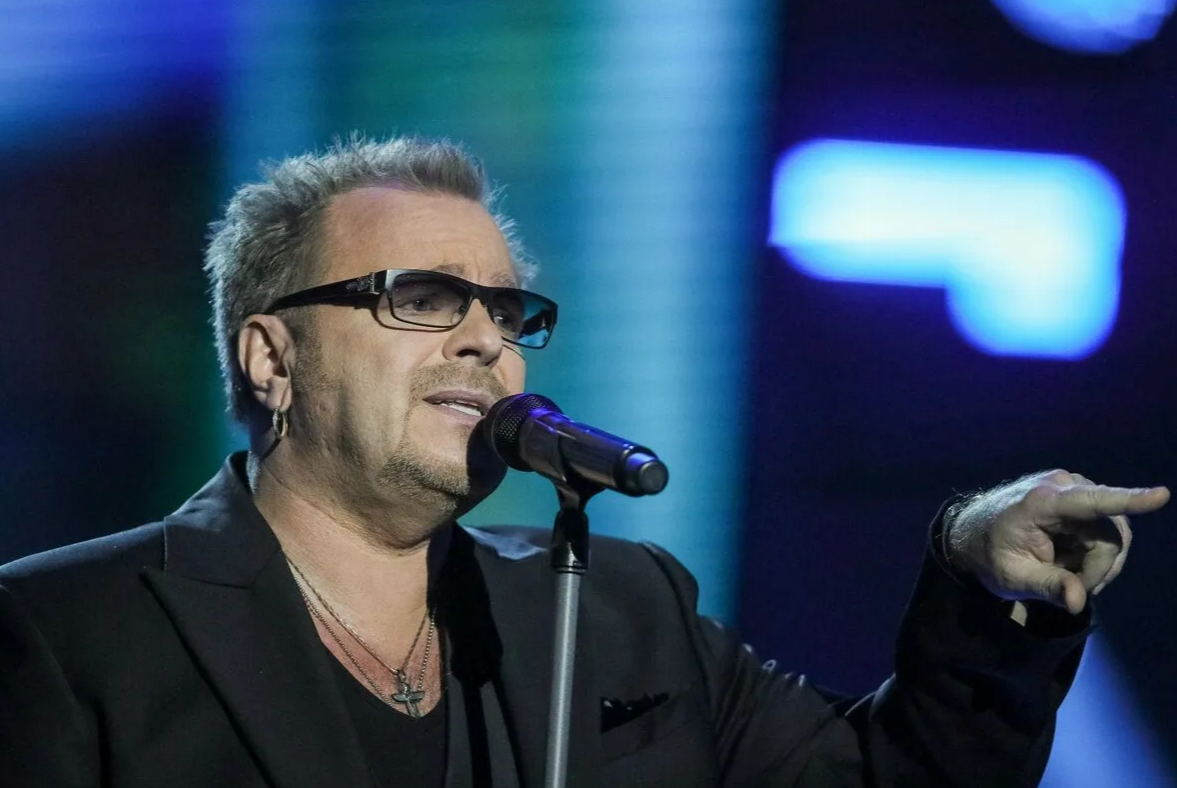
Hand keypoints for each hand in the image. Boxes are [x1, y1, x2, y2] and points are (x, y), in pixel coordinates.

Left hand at [945, 470, 1168, 615]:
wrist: (976, 535)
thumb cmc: (990, 555)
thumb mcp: (1012, 578)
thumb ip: (1047, 587)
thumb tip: (1080, 602)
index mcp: (1041, 502)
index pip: (1090, 502)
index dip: (1128, 500)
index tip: (1161, 495)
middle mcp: (1063, 486)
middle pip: (1110, 536)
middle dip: (1097, 569)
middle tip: (1071, 589)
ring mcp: (1075, 489)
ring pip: (1114, 536)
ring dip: (1097, 563)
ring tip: (1066, 573)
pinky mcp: (1083, 498)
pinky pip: (1108, 531)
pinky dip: (1095, 554)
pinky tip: (1072, 562)